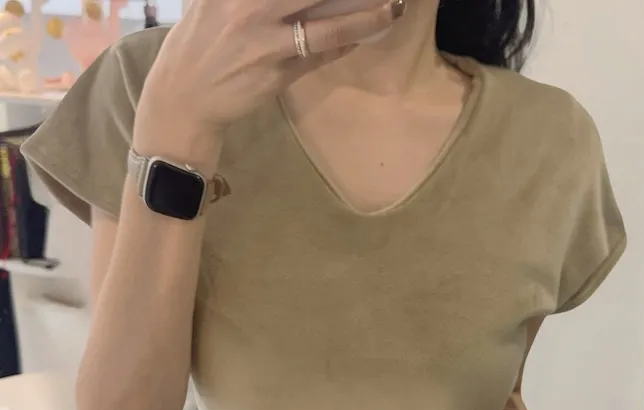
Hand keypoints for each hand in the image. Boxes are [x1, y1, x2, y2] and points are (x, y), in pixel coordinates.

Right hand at [139, 0, 403, 136]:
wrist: (182, 98)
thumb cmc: (198, 43)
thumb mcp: (210, 0)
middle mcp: (250, 5)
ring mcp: (265, 41)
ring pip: (327, 23)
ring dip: (366, 16)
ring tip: (392, 7)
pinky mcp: (277, 73)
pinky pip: (320, 55)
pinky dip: (346, 42)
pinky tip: (367, 31)